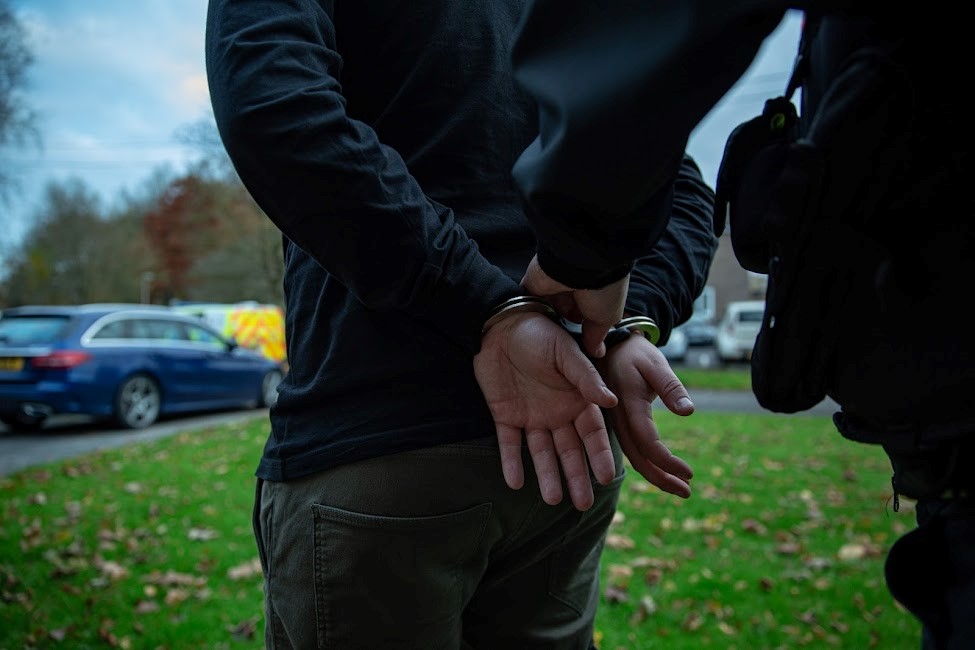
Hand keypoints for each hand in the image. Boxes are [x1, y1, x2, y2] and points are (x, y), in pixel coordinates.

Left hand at [473, 312, 618, 509]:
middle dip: (576, 476)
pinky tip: (515, 482)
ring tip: (553, 499)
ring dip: (547, 475)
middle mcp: (557, 412)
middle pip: (569, 450)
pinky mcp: (505, 415)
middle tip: (583, 505)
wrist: (500, 324)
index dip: (598, 455)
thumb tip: (612, 403)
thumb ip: (586, 378)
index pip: (592, 433)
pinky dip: (511, 463)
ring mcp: (531, 415)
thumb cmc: (539, 333)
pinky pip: (509, 443)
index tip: (606, 478)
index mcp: (576, 398)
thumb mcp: (566, 353)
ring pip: (541, 452)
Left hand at [521, 254, 628, 358]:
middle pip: (563, 312)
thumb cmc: (602, 290)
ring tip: (541, 340)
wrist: (580, 264)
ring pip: (545, 308)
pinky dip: (527, 312)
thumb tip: (597, 352)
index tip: (577, 345)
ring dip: (544, 320)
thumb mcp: (606, 318)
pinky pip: (527, 300)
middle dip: (561, 326)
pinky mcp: (533, 283)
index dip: (581, 329)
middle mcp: (572, 288)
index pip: (583, 315)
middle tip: (558, 345)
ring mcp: (551, 285)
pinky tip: (525, 327)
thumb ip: (597, 335)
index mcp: (592, 293)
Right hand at [597, 331, 694, 497]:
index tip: (690, 473)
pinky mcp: (616, 424)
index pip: (647, 441)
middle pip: (637, 457)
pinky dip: (649, 463)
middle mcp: (616, 418)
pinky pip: (631, 449)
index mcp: (626, 403)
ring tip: (681, 488)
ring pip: (633, 456)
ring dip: (656, 474)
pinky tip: (664, 470)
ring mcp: (614, 423)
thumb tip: (689, 411)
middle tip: (687, 492)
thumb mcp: (656, 363)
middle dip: (662, 478)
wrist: (610, 344)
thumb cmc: (636, 353)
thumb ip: (671, 387)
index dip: (667, 461)